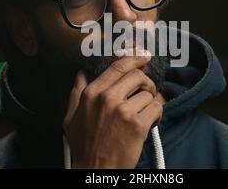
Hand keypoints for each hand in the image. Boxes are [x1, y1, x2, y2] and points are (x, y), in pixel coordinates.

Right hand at [62, 51, 162, 168]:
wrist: (96, 170)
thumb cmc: (84, 146)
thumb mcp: (71, 118)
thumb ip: (75, 93)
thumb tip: (80, 74)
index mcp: (91, 94)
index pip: (118, 67)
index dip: (134, 58)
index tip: (144, 56)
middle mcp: (107, 98)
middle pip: (137, 76)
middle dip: (146, 83)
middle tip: (146, 93)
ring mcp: (123, 112)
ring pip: (149, 94)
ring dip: (150, 103)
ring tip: (144, 115)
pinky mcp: (137, 125)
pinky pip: (156, 108)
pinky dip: (156, 115)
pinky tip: (149, 123)